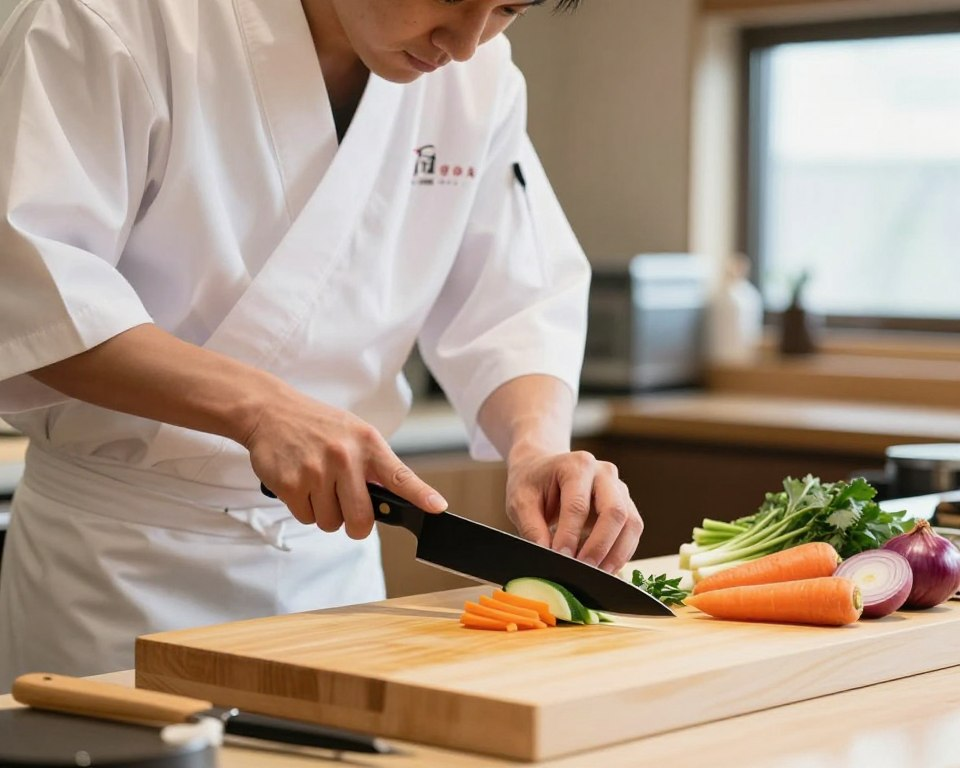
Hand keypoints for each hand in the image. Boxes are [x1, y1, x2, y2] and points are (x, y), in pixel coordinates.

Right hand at [243, 388, 446, 537]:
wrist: (271, 411)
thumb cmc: (317, 426)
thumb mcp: (353, 434)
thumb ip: (373, 465)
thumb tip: (389, 501)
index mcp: (367, 443)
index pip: (400, 475)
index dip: (421, 495)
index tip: (437, 508)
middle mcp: (344, 457)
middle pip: (361, 520)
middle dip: (355, 525)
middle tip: (346, 510)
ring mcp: (316, 471)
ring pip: (331, 523)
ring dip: (325, 512)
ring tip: (317, 483)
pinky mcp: (290, 484)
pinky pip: (306, 518)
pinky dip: (304, 508)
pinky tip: (300, 483)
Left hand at [505, 450, 642, 574]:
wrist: (543, 468)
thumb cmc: (532, 483)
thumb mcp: (520, 501)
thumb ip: (532, 528)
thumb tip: (547, 556)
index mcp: (576, 466)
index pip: (578, 505)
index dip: (570, 535)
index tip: (561, 558)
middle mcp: (604, 473)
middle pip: (614, 511)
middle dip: (600, 545)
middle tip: (584, 569)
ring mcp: (619, 487)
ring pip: (631, 523)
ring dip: (617, 553)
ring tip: (598, 575)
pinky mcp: (626, 504)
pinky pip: (632, 531)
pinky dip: (622, 553)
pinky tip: (606, 568)